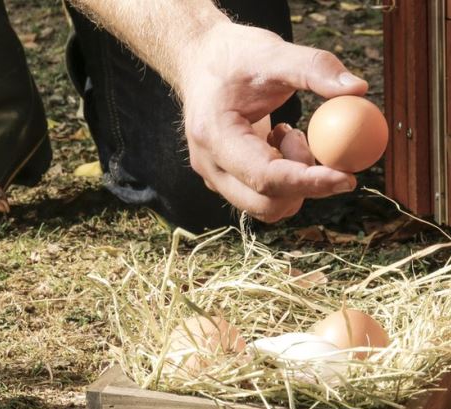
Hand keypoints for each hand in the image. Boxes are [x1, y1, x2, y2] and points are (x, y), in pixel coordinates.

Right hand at [179, 22, 367, 221]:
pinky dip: (286, 179)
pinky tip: (278, 142)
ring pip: (267, 207)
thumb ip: (314, 68)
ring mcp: (215, 177)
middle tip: (313, 143)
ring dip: (294, 181)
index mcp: (213, 136)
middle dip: (303, 184)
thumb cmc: (233, 57)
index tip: (347, 177)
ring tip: (288, 135)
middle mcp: (209, 165)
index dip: (308, 182)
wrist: (201, 62)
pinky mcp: (226, 180)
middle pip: (265, 205)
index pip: (264, 176)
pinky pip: (263, 197)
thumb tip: (357, 89)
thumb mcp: (273, 52)